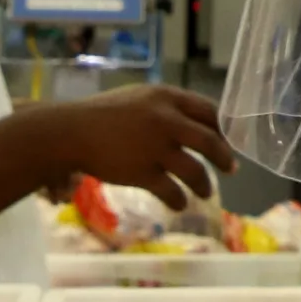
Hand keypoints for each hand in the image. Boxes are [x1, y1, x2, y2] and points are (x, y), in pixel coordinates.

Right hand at [32, 86, 238, 210]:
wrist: (69, 132)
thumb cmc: (99, 114)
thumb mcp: (136, 98)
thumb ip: (163, 107)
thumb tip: (189, 124)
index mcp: (165, 97)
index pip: (208, 110)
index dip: (221, 127)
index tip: (225, 140)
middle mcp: (166, 120)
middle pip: (209, 141)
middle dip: (224, 158)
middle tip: (231, 169)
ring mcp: (156, 148)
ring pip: (195, 170)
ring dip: (204, 184)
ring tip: (204, 192)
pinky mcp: (143, 173)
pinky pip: (172, 191)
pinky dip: (179, 200)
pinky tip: (179, 204)